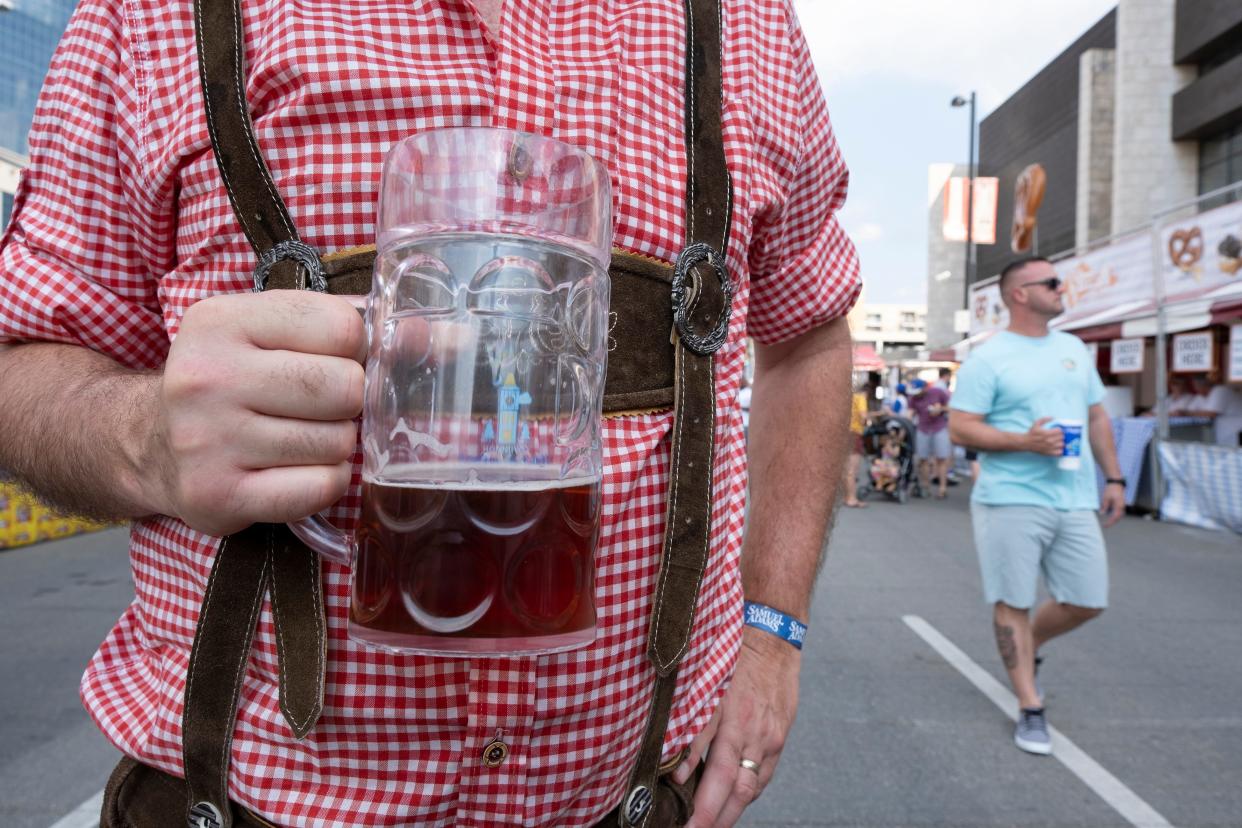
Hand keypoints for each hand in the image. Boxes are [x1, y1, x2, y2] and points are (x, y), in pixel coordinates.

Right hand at [145, 290, 367, 535]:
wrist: (152, 443)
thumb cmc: (234, 380)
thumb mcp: (274, 333)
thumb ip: (352, 325)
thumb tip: (440, 338)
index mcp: (222, 321)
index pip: (342, 327)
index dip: (357, 348)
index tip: (337, 360)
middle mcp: (207, 377)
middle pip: (343, 387)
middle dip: (352, 401)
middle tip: (327, 407)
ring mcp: (207, 439)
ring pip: (336, 442)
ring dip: (338, 444)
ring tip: (307, 437)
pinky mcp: (217, 494)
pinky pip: (319, 488)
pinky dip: (326, 482)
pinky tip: (300, 470)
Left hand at [674, 626, 800, 826]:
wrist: (773, 637)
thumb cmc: (734, 655)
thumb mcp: (706, 686)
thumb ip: (692, 730)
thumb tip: (676, 772)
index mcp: (734, 723)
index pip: (718, 778)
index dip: (706, 809)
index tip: (690, 827)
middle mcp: (755, 735)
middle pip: (739, 791)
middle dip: (719, 819)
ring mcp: (771, 738)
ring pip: (753, 786)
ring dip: (733, 809)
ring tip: (714, 823)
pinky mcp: (780, 737)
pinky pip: (764, 773)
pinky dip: (748, 790)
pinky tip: (735, 799)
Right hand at [1023, 417, 1063, 455]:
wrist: (1026, 443)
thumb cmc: (1031, 433)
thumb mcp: (1036, 424)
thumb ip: (1044, 419)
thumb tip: (1052, 417)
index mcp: (1046, 433)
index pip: (1060, 431)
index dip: (1060, 430)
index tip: (1058, 430)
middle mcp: (1049, 440)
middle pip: (1062, 437)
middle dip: (1061, 436)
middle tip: (1058, 435)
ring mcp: (1049, 447)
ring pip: (1062, 444)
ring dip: (1061, 442)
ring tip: (1058, 441)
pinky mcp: (1049, 453)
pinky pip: (1059, 452)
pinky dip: (1060, 450)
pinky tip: (1058, 447)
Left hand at [1100, 482, 1124, 527]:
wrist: (1116, 483)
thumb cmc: (1110, 490)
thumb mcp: (1105, 498)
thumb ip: (1104, 506)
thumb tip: (1102, 514)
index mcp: (1119, 505)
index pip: (1115, 517)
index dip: (1110, 522)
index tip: (1105, 525)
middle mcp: (1122, 506)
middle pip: (1118, 517)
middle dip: (1113, 522)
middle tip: (1106, 525)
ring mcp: (1122, 505)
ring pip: (1120, 515)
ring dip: (1115, 519)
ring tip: (1109, 522)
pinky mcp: (1121, 503)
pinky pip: (1120, 511)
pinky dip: (1116, 515)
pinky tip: (1112, 516)